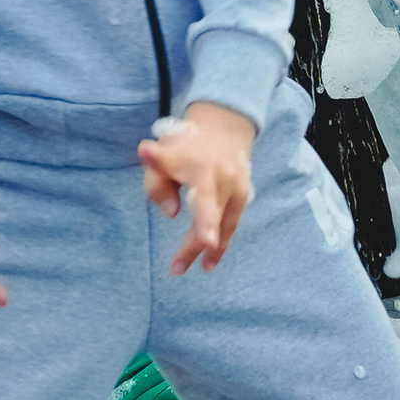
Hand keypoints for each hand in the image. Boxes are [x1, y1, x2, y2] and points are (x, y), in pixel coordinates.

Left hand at [138, 102, 256, 273]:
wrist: (221, 131)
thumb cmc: (183, 147)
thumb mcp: (160, 156)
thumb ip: (157, 183)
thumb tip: (171, 214)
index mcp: (202, 167)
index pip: (204, 197)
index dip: (206, 221)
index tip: (206, 241)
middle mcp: (225, 179)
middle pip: (210, 217)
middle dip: (194, 244)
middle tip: (175, 268)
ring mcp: (237, 188)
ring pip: (223, 225)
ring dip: (207, 250)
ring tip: (184, 268)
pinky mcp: (243, 197)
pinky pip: (231, 225)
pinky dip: (220, 245)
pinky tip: (208, 262)